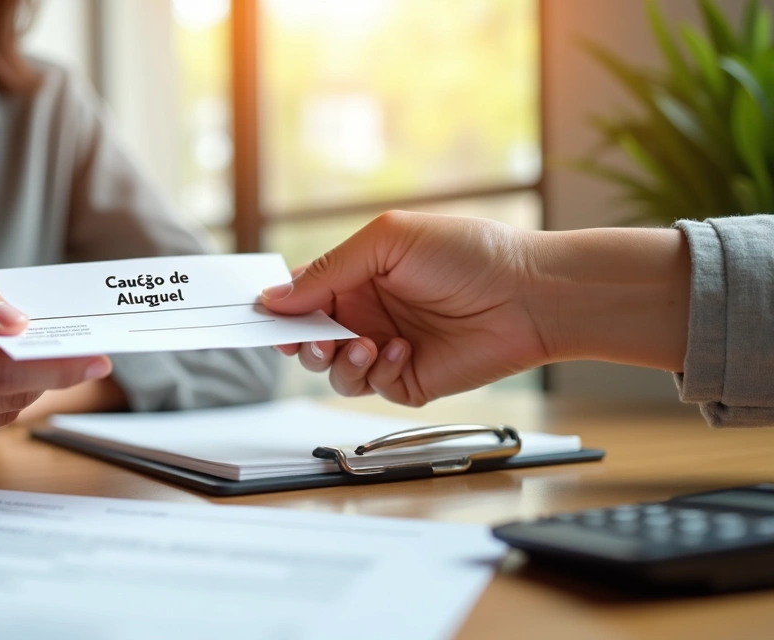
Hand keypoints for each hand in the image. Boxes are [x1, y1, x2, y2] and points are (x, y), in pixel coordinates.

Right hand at [260, 211, 549, 405]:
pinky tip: (403, 350)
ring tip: (368, 344)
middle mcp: (368, 313)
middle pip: (309, 339)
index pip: (302, 297)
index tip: (265, 319)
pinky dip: (378, 371)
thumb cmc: (468, 253)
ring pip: (333, 370)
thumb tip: (274, 298)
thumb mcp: (388, 242)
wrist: (529, 295)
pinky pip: (370, 387)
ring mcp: (385, 347)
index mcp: (359, 275)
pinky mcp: (407, 379)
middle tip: (313, 341)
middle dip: (303, 343)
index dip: (281, 311)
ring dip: (340, 361)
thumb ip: (328, 271)